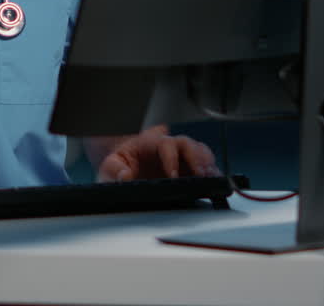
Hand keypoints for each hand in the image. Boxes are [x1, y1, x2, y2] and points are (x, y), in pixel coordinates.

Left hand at [93, 125, 218, 181]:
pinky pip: (204, 165)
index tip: (173, 175)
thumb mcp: (110, 167)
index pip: (165, 144)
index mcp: (149, 143)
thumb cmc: (119, 166)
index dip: (171, 158)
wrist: (124, 170)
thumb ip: (114, 170)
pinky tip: (213, 181)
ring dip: (207, 163)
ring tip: (210, 177)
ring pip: (199, 151)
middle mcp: (167, 148)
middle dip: (197, 157)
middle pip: (188, 144)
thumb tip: (124, 176)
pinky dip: (211, 172)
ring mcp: (179, 157)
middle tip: (200, 174)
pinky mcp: (187, 169)